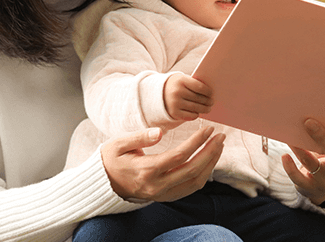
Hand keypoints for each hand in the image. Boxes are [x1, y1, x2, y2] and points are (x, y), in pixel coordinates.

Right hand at [101, 126, 223, 200]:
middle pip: (192, 169)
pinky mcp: (165, 196)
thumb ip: (139, 137)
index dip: (197, 141)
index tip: (208, 128)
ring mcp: (162, 193)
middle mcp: (157, 185)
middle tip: (220, 136)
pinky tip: (209, 160)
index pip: (179, 155)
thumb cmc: (111, 159)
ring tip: (219, 146)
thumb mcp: (118, 144)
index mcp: (147, 170)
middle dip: (210, 152)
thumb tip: (159, 132)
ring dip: (210, 164)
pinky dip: (203, 174)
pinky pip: (190, 188)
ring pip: (194, 182)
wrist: (104, 183)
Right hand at [164, 73, 213, 120]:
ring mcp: (175, 103)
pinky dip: (196, 114)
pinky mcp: (174, 113)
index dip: (208, 91)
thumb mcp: (183, 80)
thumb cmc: (177, 86)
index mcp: (181, 80)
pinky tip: (198, 112)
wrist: (159, 94)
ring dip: (205, 109)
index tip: (212, 93)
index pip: (200, 87)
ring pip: (196, 108)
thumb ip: (195, 84)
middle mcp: (177, 92)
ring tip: (208, 108)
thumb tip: (212, 93)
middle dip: (208, 101)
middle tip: (212, 102)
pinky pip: (191, 115)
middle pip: (199, 98)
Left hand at [281, 104, 324, 205]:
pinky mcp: (310, 187)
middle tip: (308, 121)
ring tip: (289, 137)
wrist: (322, 191)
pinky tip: (284, 157)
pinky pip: (299, 178)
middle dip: (321, 137)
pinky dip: (290, 168)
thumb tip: (323, 98)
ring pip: (312, 163)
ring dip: (300, 149)